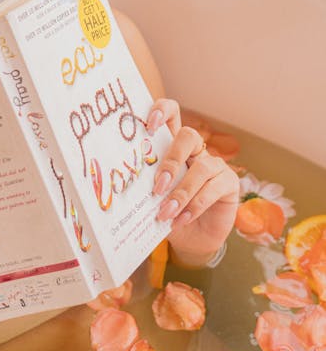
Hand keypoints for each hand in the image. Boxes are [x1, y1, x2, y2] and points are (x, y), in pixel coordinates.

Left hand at [147, 99, 238, 266]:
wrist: (193, 239)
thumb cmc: (168, 213)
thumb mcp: (152, 198)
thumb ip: (143, 186)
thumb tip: (121, 185)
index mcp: (173, 147)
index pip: (172, 115)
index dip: (163, 111)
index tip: (148, 124)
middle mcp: (196, 151)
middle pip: (188, 136)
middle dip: (172, 159)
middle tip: (157, 185)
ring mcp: (215, 165)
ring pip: (202, 167)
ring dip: (181, 192)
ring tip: (166, 212)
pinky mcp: (229, 182)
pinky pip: (213, 189)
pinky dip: (194, 206)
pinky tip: (180, 219)